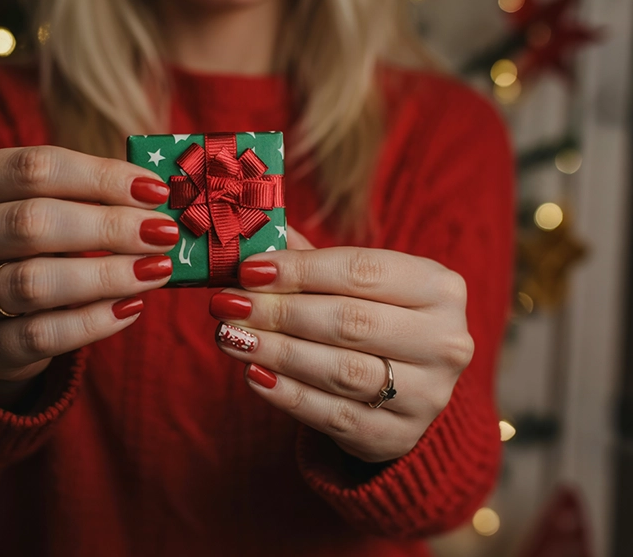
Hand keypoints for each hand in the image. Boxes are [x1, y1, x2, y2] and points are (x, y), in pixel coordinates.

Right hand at [0, 146, 178, 384]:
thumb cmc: (26, 247)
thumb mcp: (41, 207)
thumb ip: (86, 196)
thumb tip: (159, 196)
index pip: (33, 168)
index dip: (100, 177)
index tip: (155, 190)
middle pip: (31, 223)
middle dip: (108, 227)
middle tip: (163, 233)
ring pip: (34, 283)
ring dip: (106, 275)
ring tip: (156, 270)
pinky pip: (40, 335)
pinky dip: (93, 322)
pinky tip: (131, 308)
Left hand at [210, 231, 473, 462]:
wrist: (408, 392)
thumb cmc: (377, 322)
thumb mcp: (360, 285)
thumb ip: (312, 261)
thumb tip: (254, 237)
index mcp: (440, 288)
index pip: (361, 271)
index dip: (299, 270)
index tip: (248, 270)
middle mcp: (444, 341)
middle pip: (349, 321)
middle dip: (279, 311)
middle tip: (228, 304)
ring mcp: (427, 394)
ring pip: (340, 370)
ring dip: (277, 352)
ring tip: (230, 337)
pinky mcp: (396, 435)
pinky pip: (333, 415)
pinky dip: (288, 395)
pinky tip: (254, 375)